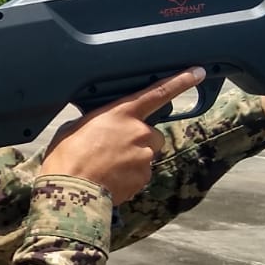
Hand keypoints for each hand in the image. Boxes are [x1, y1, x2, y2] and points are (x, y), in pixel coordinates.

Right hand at [41, 68, 205, 204]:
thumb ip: (99, 122)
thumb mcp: (76, 127)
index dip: (181, 81)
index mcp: (121, 113)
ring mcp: (144, 156)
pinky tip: (110, 178)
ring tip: (107, 166)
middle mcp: (139, 131)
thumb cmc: (67, 157)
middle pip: (151, 132)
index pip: (157, 92)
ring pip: (146, 154)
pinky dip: (129, 176)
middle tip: (114, 148)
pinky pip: (142, 174)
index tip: (197, 72)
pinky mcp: (144, 177)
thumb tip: (102, 128)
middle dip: (139, 139)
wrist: (71, 191)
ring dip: (133, 158)